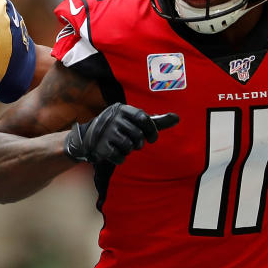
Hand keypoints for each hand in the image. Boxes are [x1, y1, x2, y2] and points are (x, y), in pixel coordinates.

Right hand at [64, 103, 178, 164]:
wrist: (89, 138)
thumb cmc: (120, 128)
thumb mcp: (136, 122)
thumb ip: (156, 121)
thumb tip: (177, 118)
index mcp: (124, 109)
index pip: (143, 118)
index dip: (151, 130)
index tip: (152, 139)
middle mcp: (114, 118)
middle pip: (137, 135)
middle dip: (138, 143)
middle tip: (133, 143)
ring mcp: (106, 132)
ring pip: (129, 146)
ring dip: (129, 150)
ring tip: (123, 146)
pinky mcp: (100, 146)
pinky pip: (119, 156)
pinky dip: (120, 158)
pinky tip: (116, 154)